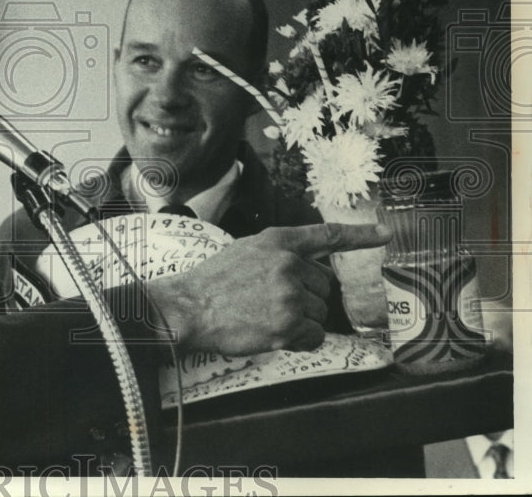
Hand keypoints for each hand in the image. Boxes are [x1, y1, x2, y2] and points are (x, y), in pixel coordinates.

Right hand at [148, 221, 390, 354]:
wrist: (189, 307)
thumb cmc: (213, 283)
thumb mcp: (246, 251)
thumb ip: (280, 255)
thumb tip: (311, 273)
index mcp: (277, 241)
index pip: (327, 235)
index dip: (360, 235)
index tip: (385, 234)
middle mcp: (288, 263)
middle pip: (324, 286)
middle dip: (305, 298)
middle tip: (270, 302)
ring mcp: (289, 293)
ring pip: (320, 313)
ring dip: (300, 321)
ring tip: (265, 317)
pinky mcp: (288, 323)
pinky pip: (313, 336)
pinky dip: (299, 340)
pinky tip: (273, 333)